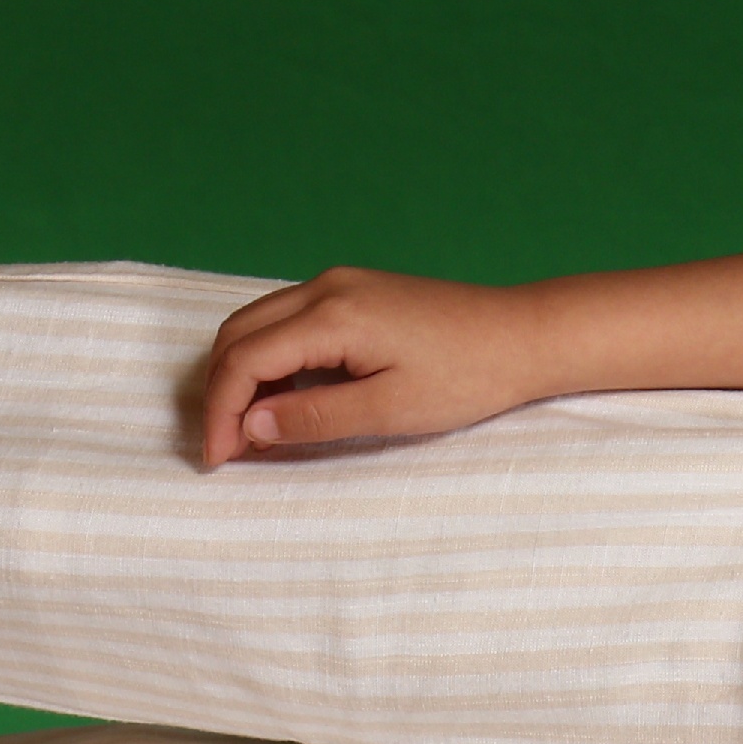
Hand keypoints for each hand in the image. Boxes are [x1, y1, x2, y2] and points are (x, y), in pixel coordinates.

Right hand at [197, 264, 551, 466]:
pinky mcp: (355, 292)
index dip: (220, 412)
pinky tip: (286, 400)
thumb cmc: (467, 376)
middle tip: (226, 448)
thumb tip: (250, 426)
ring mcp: (340, 284)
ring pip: (258, 325)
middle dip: (220, 392)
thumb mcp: (389, 410)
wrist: (524, 335)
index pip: (243, 359)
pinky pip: (290, 322)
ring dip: (243, 375)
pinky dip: (273, 360)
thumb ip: (314, 418)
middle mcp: (326, 288)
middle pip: (238, 335)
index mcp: (332, 315)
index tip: (218, 459)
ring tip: (252, 431)